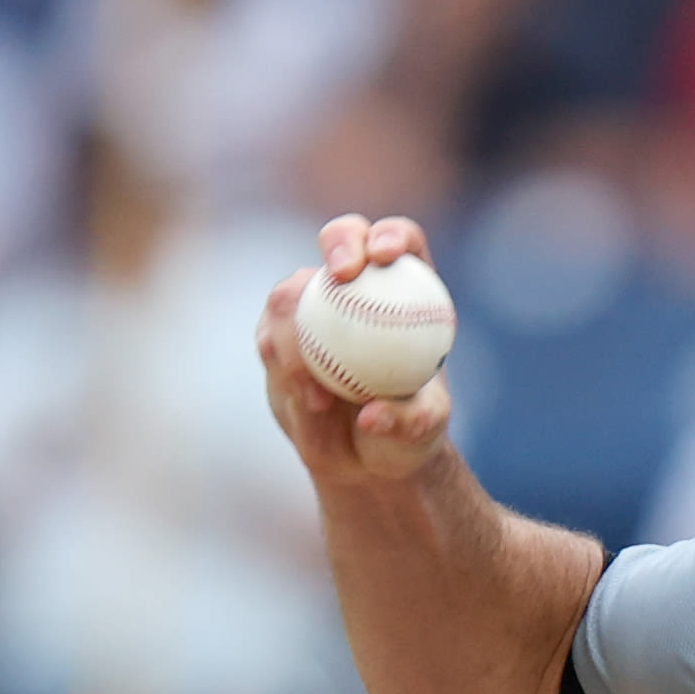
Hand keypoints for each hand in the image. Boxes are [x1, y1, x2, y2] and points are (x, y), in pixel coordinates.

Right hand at [255, 214, 454, 485]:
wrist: (365, 459)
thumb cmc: (408, 435)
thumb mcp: (423, 432)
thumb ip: (408, 420)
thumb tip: (373, 414)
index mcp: (407, 290)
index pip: (401, 242)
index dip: (390, 234)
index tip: (384, 256)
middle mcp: (356, 288)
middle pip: (342, 239)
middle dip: (341, 241)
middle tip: (340, 274)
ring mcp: (312, 308)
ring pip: (292, 292)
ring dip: (301, 328)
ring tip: (320, 386)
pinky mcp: (278, 336)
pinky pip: (271, 338)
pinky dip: (285, 364)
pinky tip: (308, 400)